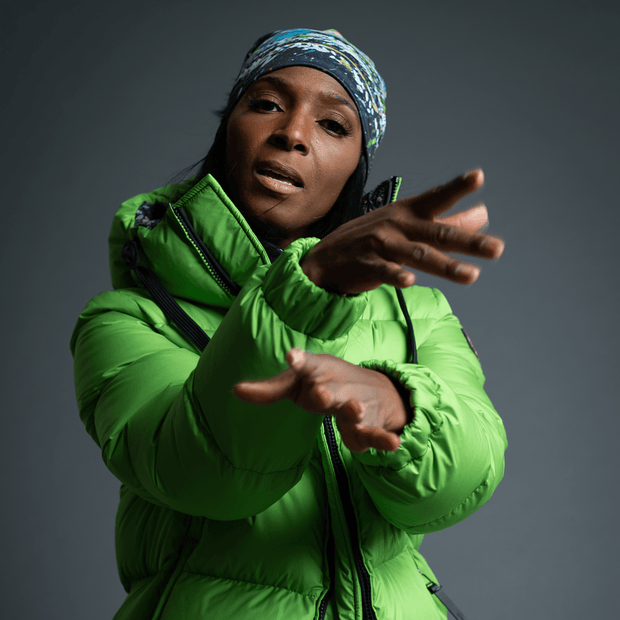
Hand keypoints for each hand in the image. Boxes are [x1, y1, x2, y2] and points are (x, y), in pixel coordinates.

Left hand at [233, 348, 408, 452]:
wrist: (375, 389)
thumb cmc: (325, 384)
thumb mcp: (297, 385)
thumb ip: (269, 390)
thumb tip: (234, 389)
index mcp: (318, 372)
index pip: (306, 365)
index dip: (299, 361)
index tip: (292, 356)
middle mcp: (339, 386)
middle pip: (332, 390)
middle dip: (327, 392)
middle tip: (320, 394)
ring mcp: (358, 404)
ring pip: (356, 409)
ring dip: (356, 411)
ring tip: (356, 413)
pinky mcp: (372, 424)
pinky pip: (378, 432)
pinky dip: (385, 438)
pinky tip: (393, 443)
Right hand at [301, 169, 504, 295]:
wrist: (326, 259)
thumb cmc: (372, 239)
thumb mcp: (407, 225)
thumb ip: (447, 223)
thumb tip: (483, 215)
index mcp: (408, 213)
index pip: (436, 198)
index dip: (457, 187)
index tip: (479, 176)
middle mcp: (396, 225)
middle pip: (437, 234)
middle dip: (468, 242)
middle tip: (497, 249)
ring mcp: (380, 245)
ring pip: (417, 256)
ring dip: (445, 266)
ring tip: (472, 276)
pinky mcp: (366, 266)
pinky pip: (383, 271)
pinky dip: (395, 276)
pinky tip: (409, 282)